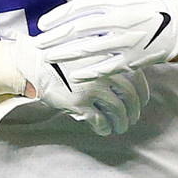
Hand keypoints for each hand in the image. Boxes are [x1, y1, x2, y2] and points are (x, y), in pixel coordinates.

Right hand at [0, 34, 149, 147]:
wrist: (34, 62)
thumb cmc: (59, 54)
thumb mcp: (87, 48)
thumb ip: (105, 59)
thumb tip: (122, 74)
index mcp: (108, 57)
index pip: (137, 77)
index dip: (143, 92)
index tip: (143, 101)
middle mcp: (104, 73)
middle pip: (130, 97)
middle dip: (134, 111)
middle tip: (132, 118)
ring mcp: (92, 89)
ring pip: (118, 110)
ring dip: (122, 122)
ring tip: (121, 127)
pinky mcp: (79, 103)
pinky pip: (99, 120)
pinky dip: (104, 127)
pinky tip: (103, 130)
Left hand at [34, 0, 177, 81]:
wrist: (177, 24)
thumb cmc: (143, 8)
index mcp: (115, 1)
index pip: (79, 8)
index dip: (58, 16)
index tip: (42, 25)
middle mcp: (120, 19)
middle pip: (80, 28)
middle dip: (56, 37)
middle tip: (38, 44)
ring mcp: (127, 40)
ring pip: (90, 48)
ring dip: (66, 54)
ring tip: (49, 58)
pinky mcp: (134, 58)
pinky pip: (108, 66)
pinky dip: (90, 72)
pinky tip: (74, 76)